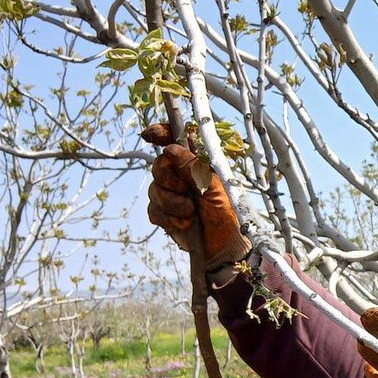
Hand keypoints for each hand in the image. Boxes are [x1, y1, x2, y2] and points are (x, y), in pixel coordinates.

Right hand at [142, 124, 249, 270]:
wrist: (225, 245)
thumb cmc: (227, 212)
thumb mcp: (215, 186)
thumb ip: (193, 167)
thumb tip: (170, 149)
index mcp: (196, 162)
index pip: (174, 138)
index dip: (160, 132)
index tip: (150, 136)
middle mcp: (181, 174)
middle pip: (159, 165)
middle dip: (172, 182)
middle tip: (189, 193)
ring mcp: (170, 193)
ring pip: (154, 190)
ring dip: (173, 204)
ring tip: (191, 213)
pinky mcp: (164, 213)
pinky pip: (154, 210)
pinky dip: (169, 218)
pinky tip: (185, 224)